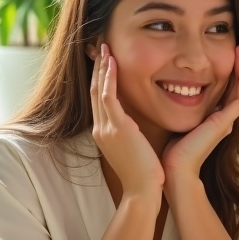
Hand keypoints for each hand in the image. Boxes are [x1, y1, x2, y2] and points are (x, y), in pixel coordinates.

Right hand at [90, 43, 164, 197]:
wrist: (143, 191)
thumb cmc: (144, 174)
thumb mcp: (133, 149)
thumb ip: (130, 134)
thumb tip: (136, 125)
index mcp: (104, 133)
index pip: (99, 100)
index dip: (100, 80)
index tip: (105, 63)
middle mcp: (100, 129)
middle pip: (94, 91)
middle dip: (98, 69)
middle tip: (101, 48)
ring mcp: (106, 128)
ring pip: (98, 90)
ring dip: (102, 68)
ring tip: (106, 49)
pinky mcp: (116, 128)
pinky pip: (107, 97)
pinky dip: (109, 79)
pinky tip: (113, 63)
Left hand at [162, 46, 238, 181]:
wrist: (175, 169)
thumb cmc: (170, 151)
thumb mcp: (175, 122)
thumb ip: (177, 109)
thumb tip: (166, 92)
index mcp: (212, 120)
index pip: (224, 92)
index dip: (226, 74)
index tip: (219, 56)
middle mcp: (223, 120)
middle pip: (236, 89)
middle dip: (236, 69)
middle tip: (236, 48)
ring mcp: (226, 121)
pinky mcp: (226, 122)